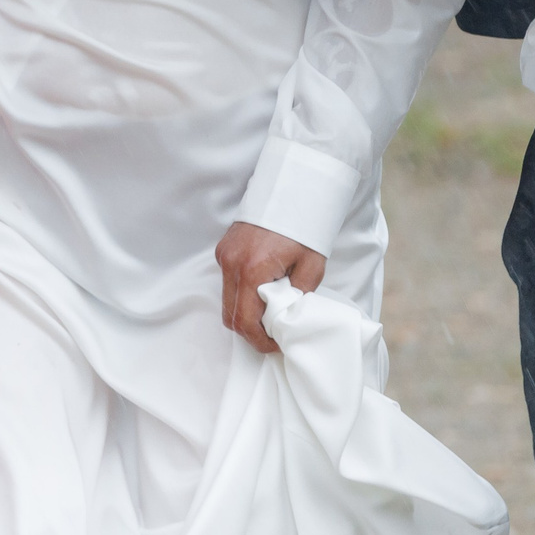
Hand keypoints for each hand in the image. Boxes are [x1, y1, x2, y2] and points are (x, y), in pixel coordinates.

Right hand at [215, 222, 326, 354]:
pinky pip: (227, 281)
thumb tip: (288, 318)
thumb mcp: (311, 266)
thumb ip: (298, 296)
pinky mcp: (224, 249)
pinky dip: (241, 293)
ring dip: (245, 311)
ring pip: (226, 299)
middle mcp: (230, 263)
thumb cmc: (303, 227)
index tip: (275, 344)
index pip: (245, 320)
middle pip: (230, 315)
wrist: (291, 189)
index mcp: (252, 270)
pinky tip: (262, 289)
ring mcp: (224, 255)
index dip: (259, 340)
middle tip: (272, 333)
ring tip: (270, 309)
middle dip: (249, 330)